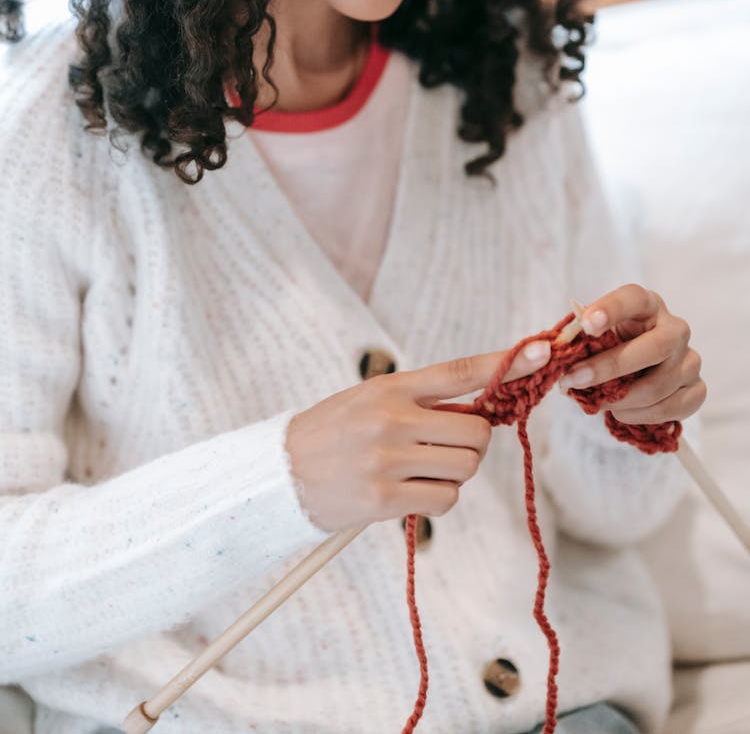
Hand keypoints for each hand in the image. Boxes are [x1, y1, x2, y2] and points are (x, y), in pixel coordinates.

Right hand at [285, 338, 552, 532]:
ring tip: (421, 472)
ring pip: (464, 469)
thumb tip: (480, 414)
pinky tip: (409, 494)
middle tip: (445, 448)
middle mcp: (391, 419)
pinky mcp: (383, 499)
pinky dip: (438, 500)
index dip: (504, 363)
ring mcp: (387, 460)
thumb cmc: (333, 434)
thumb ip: (421, 402)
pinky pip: (444, 500)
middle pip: (476, 433)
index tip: (541, 353)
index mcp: (390, 388)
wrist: (280, 474)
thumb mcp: (370, 400)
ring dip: (454, 475)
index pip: (458, 372)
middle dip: (473, 445)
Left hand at [558, 284, 705, 423]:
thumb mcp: (596, 333)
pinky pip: (670, 409)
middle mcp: (675, 328)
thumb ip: (580, 336)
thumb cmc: (612, 344)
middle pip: (654, 348)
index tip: (586, 325)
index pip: (633, 299)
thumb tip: (559, 347)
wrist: (639, 368)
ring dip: (620, 399)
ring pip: (659, 386)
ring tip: (596, 402)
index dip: (610, 310)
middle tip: (574, 380)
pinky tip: (620, 412)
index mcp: (647, 305)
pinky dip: (639, 416)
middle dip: (609, 367)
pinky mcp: (697, 389)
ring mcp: (690, 359)